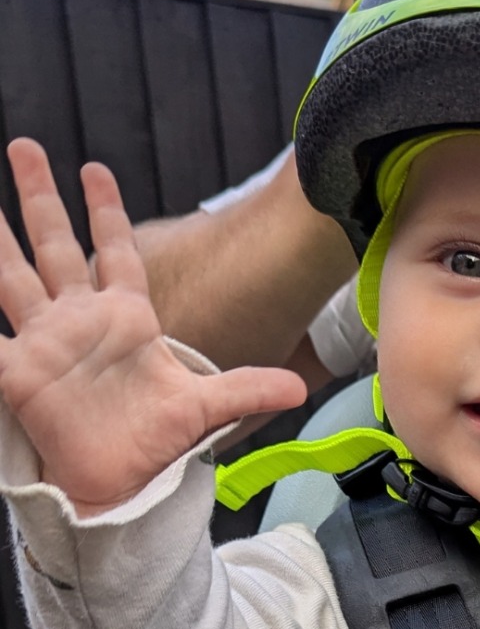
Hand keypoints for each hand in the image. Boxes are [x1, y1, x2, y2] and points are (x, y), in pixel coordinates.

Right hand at [0, 139, 306, 514]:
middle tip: (24, 146)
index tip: (94, 169)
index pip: (116, 250)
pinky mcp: (20, 372)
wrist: (122, 481)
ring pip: (14, 275)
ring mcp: (47, 341)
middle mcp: (82, 320)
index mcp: (127, 319)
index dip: (106, 210)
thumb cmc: (158, 441)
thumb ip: (248, 388)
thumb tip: (302, 389)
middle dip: (40, 197)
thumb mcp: (207, 407)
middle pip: (57, 245)